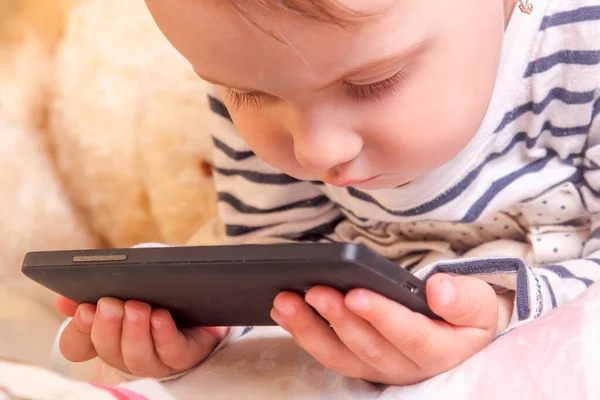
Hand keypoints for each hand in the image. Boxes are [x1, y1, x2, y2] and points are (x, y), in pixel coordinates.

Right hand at [56, 296, 227, 377]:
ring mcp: (157, 359)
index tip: (83, 308)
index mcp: (108, 333)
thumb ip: (102, 283)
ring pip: (138, 359)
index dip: (78, 330)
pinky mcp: (186, 356)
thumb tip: (64, 302)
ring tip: (137, 308)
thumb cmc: (163, 281)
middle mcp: (128, 351)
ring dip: (134, 333)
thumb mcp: (131, 275)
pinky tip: (160, 318)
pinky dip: (163, 336)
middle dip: (107, 327)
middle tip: (110, 303)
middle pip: (108, 351)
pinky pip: (172, 354)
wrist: (207, 288)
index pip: (78, 344)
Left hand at [270, 273, 513, 384]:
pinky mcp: (359, 365)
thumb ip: (464, 298)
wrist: (457, 338)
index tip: (356, 294)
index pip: (409, 335)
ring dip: (310, 328)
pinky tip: (283, 311)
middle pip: (367, 346)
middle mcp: (405, 367)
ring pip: (340, 355)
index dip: (381, 316)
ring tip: (285, 301)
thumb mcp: (479, 304)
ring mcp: (378, 370)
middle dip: (338, 318)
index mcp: (440, 350)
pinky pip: (327, 354)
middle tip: (314, 290)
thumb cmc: (463, 316)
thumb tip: (439, 291)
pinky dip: (303, 333)